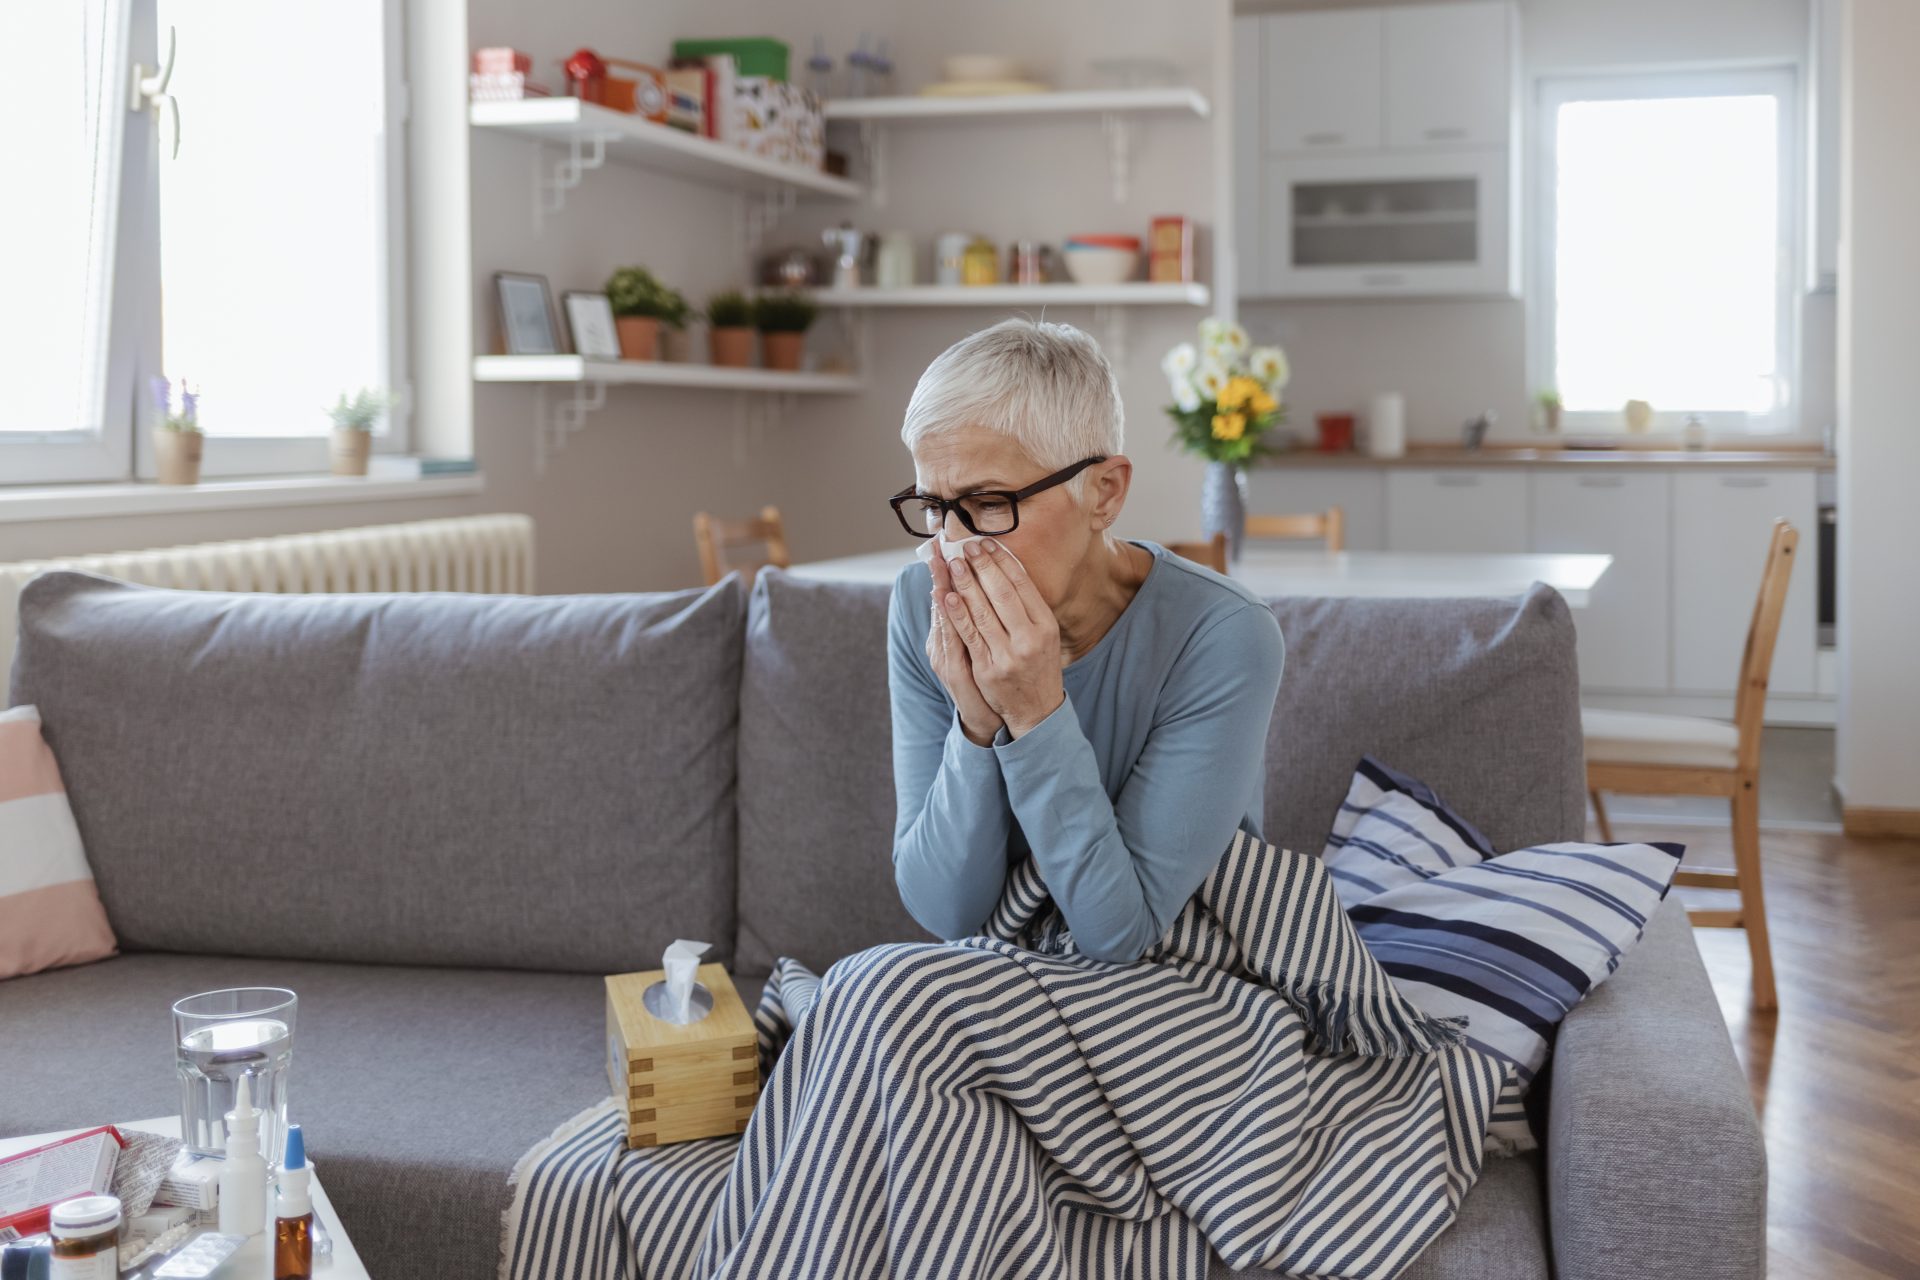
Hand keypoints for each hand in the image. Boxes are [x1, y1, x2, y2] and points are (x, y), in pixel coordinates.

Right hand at [925, 552, 1003, 745]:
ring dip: (940, 586)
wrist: (987, 720)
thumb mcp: (973, 651)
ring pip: (941, 616)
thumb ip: (969, 623)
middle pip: (939, 601)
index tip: (940, 544)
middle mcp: (941, 645)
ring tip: (939, 560)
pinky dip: (948, 618)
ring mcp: (945, 657)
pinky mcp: (953, 671)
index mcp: (945, 638)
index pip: (943, 596)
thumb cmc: (984, 681)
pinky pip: (950, 638)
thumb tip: (963, 591)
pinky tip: (945, 597)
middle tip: (939, 544)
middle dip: (940, 572)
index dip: (940, 571)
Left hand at [941, 539, 1063, 738]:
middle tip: (967, 547)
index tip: (987, 543)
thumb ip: (1029, 606)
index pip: (1022, 584)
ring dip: (966, 584)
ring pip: (982, 612)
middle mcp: (1030, 638)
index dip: (1003, 561)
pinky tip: (947, 596)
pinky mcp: (988, 669)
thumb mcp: (1045, 634)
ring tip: (954, 563)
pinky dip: (957, 614)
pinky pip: (969, 636)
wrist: (1037, 710)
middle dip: (982, 566)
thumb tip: (1006, 567)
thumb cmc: (1039, 665)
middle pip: (1002, 593)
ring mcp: (1008, 655)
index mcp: (1046, 624)